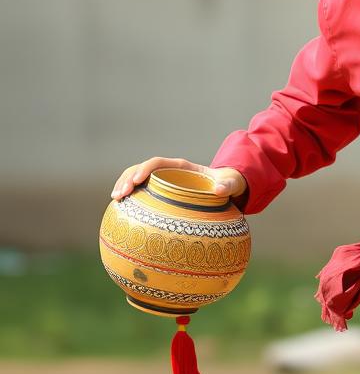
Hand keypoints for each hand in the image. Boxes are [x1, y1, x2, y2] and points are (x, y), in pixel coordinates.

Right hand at [110, 156, 246, 201]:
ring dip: (123, 186)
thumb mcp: (231, 183)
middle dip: (127, 179)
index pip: (158, 163)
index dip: (145, 169)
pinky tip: (121, 210)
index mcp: (181, 166)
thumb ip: (228, 185)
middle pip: (141, 169)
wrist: (225, 189)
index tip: (137, 180)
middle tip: (119, 195)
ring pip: (136, 180)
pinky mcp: (159, 194)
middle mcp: (168, 172)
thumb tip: (220, 190)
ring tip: (116, 200)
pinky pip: (140, 194)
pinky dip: (129, 199)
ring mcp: (161, 183)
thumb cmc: (227, 184)